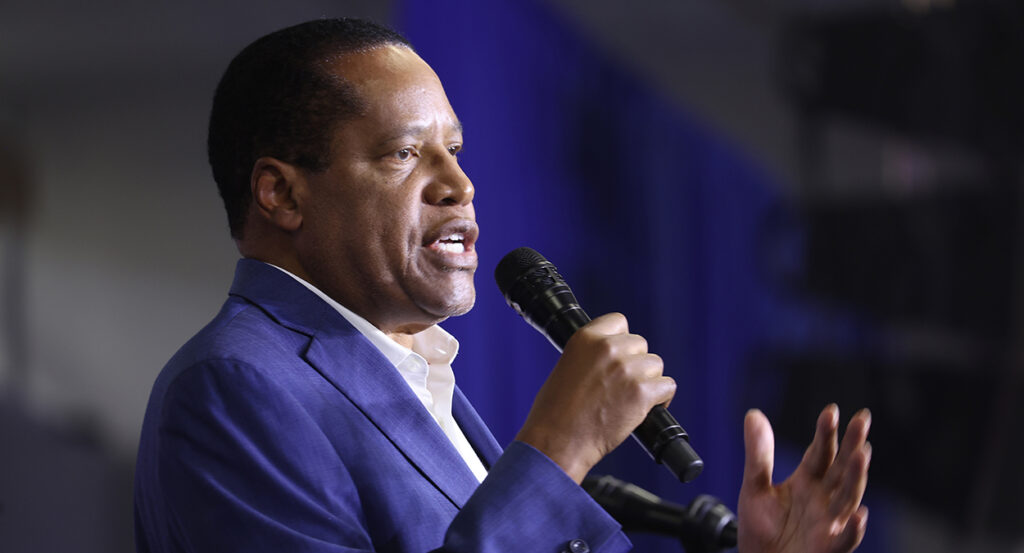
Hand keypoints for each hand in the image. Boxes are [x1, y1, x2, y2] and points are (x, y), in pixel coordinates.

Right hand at [515, 313, 675, 482]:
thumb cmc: (554, 413)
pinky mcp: (641, 393)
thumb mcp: (566, 367)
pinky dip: (661, 399)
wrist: (556, 441)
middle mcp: (608, 348)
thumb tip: (611, 358)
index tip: (619, 356)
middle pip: (640, 345)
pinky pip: (667, 386)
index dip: (622, 341)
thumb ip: (590, 356)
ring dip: (648, 381)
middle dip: (635, 364)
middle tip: (623, 385)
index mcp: (586, 338)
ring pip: (656, 365)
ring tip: (632, 399)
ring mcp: (626, 369)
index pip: (619, 322)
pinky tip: (647, 409)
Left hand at [738, 405, 870, 552]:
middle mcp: (824, 499)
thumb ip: (758, 454)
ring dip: (856, 477)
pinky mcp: (828, 548)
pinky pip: (844, 540)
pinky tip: (858, 515)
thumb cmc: (761, 530)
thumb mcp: (754, 488)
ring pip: (848, 498)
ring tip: (862, 454)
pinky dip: (852, 530)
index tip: (831, 411)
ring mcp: (829, 523)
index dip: (826, 432)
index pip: (821, 453)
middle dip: (853, 444)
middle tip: (862, 419)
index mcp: (808, 482)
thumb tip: (754, 414)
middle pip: (842, 469)